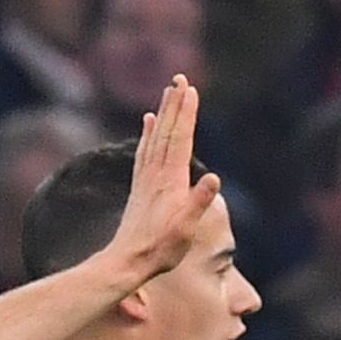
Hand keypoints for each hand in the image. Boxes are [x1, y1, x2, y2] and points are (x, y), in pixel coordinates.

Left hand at [100, 76, 221, 282]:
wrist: (127, 261)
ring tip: (168, 92)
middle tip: (180, 79)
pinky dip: (147, 133)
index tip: (190, 90)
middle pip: (167, 131)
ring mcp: (146, 179)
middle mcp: (156, 174)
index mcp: (171, 181)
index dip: (186, 115)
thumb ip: (198, 203)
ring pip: (155, 137)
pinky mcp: (140, 186)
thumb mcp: (185, 230)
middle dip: (174, 105)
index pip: (180, 140)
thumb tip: (213, 178)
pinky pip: (144, 152)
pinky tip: (147, 122)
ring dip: (163, 113)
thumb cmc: (160, 249)